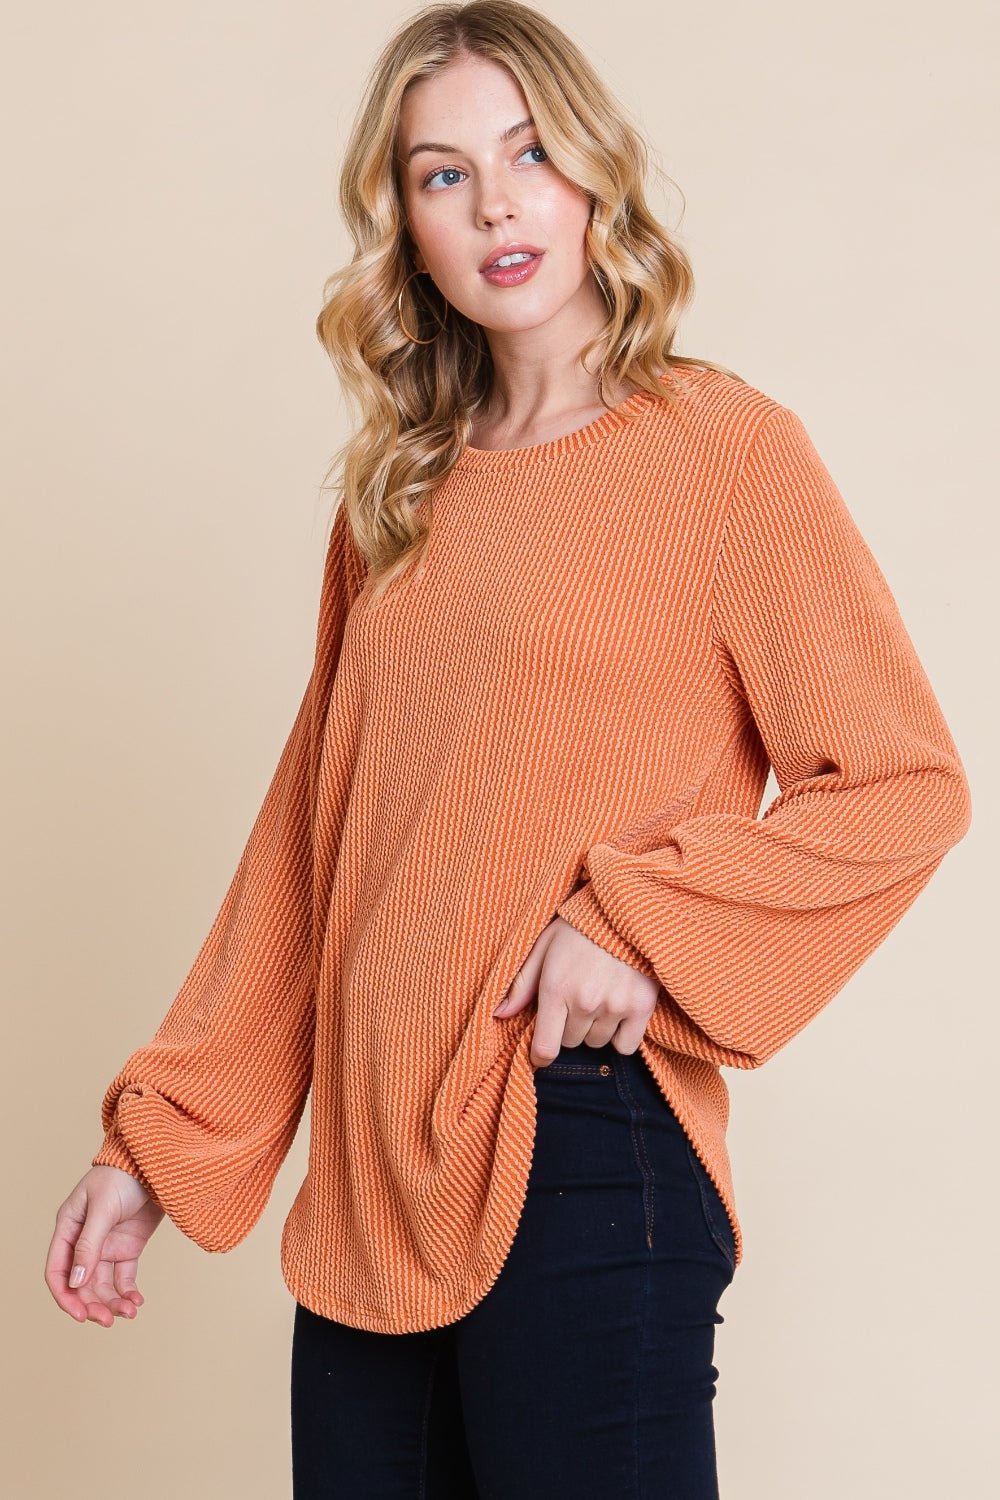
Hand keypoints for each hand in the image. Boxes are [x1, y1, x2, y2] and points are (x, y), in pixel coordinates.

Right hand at [45, 1165, 166, 1327]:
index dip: (66, 1296)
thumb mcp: (103, 1208)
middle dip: (93, 1305)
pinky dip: (129, 1292)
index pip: (58, 1270)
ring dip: (113, 1302)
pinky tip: (137, 1301)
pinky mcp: (128, 1247)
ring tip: (130, 1312)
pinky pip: (124, 1277)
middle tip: (110, 1320)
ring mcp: (107, 1245)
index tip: (81, 1316)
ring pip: (103, 1285)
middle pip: (82, 1284)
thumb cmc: (122, 1175)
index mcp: (68, 1229)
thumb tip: (77, 1283)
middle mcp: (84, 1241)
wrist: (156, 1163)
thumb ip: (90, 1244)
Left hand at [492, 916, 659, 1067]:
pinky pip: (626, 1046)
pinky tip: (618, 1011)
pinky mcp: (641, 1006)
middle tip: (577, 999)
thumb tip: (500, 1014)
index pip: (545, 1047)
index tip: (542, 1053)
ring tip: (600, 996)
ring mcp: (615, 1006)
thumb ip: (522, 983)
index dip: (541, 1055)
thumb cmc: (580, 926)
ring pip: (597, 1042)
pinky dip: (621, 1035)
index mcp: (556, 987)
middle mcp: (584, 1001)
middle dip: (570, 1026)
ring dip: (595, 1027)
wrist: (627, 909)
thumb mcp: (543, 946)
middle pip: (571, 1042)